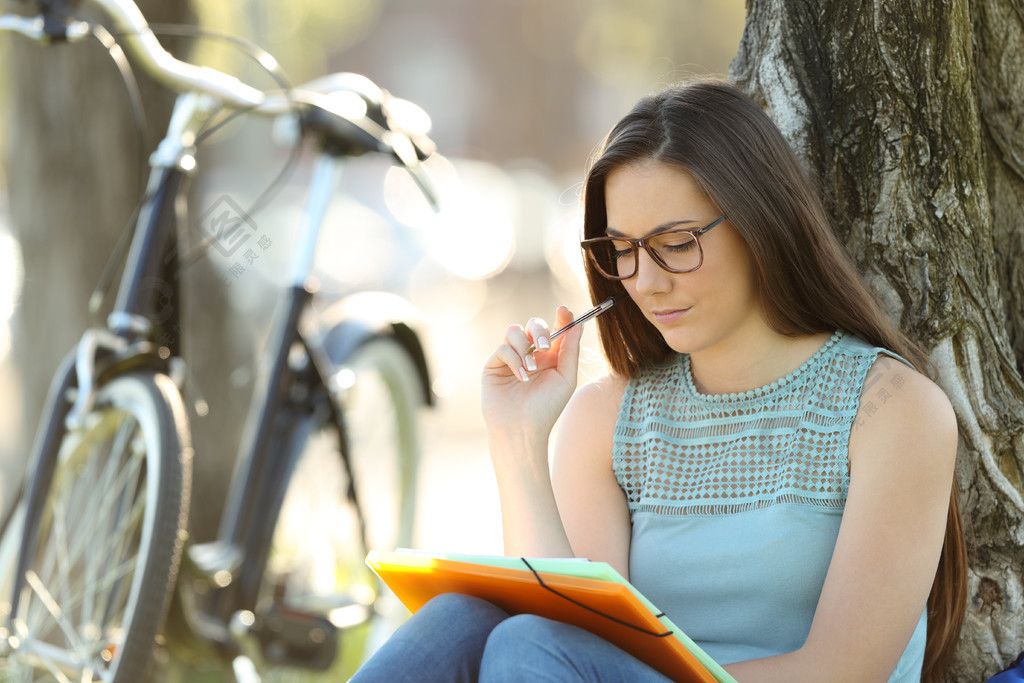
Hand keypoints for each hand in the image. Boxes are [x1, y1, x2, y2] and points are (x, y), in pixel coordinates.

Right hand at [481, 305, 582, 440]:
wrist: (522, 429)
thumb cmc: (546, 408)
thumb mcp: (565, 378)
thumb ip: (570, 351)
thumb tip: (578, 324)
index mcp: (550, 357)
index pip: (556, 330)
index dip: (561, 318)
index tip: (564, 311)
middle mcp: (530, 354)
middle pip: (534, 325)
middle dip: (540, 331)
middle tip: (544, 347)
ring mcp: (511, 358)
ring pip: (515, 331)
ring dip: (524, 347)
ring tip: (531, 369)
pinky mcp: (494, 365)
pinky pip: (503, 348)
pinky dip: (514, 360)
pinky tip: (521, 377)